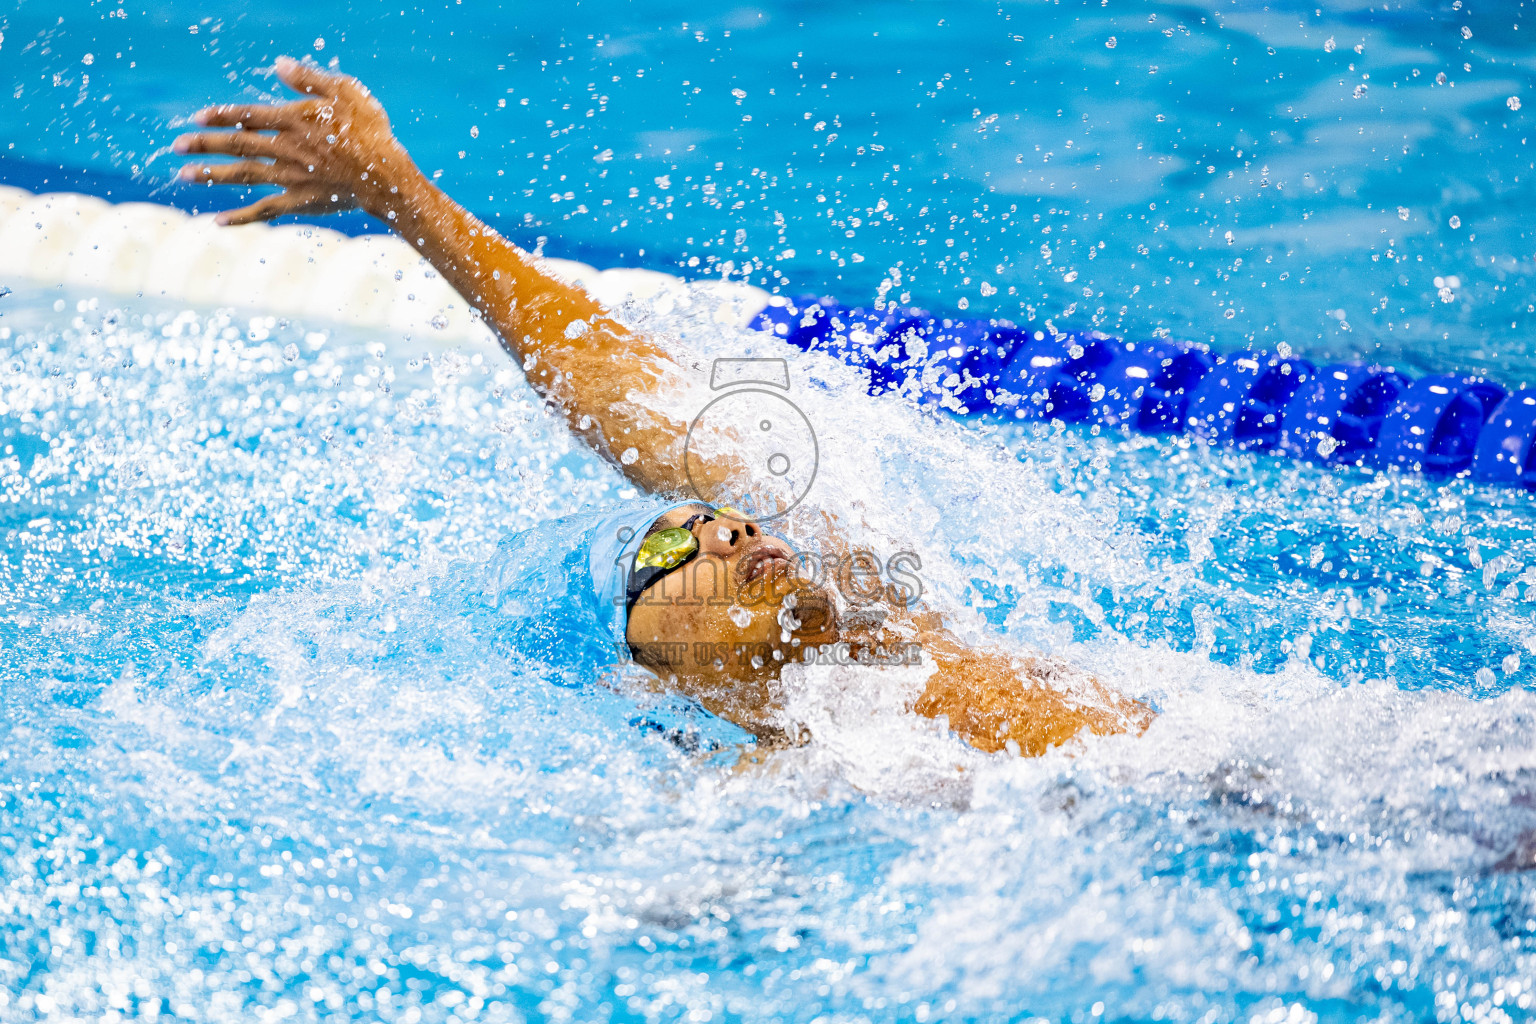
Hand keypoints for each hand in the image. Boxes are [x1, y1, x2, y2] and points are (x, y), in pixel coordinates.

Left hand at [173, 57, 420, 225]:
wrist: (386, 177)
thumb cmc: (370, 132)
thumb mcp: (345, 92)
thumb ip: (309, 79)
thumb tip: (278, 65)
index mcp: (294, 120)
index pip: (247, 116)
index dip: (220, 115)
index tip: (197, 118)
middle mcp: (285, 148)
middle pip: (236, 145)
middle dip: (204, 144)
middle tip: (177, 146)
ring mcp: (290, 177)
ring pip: (243, 175)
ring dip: (211, 175)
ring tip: (185, 174)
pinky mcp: (299, 201)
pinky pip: (264, 209)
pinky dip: (241, 216)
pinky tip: (218, 221)